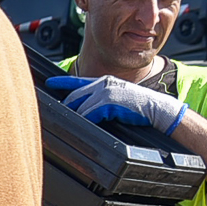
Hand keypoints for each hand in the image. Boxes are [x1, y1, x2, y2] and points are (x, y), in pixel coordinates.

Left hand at [52, 74, 186, 135]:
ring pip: (80, 108)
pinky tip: (93, 122)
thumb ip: (101, 99)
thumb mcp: (117, 97)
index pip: (77, 81)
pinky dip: (88, 120)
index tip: (48, 82)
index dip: (61, 82)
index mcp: (104, 81)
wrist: (157, 109)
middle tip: (61, 117)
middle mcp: (103, 83)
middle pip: (74, 97)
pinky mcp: (109, 102)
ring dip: (80, 117)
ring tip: (81, 124)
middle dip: (67, 108)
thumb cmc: (138, 107)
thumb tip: (84, 110)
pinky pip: (90, 114)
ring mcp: (105, 92)